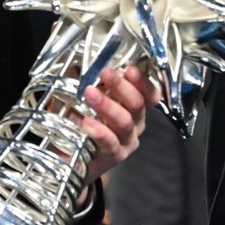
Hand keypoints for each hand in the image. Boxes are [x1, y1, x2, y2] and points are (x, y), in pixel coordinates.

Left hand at [80, 65, 158, 181]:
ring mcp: (127, 141)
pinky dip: (99, 131)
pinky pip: (111, 142)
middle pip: (138, 105)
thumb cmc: (84, 123)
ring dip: (107, 105)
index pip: (150, 94)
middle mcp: (137, 124)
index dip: (143, 81)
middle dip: (122, 87)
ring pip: (125, 121)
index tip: (129, 69)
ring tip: (89, 92)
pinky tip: (86, 121)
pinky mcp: (115, 155)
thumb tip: (85, 65)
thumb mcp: (89, 100)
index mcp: (136, 108)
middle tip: (105, 73)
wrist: (74, 159)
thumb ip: (92, 84)